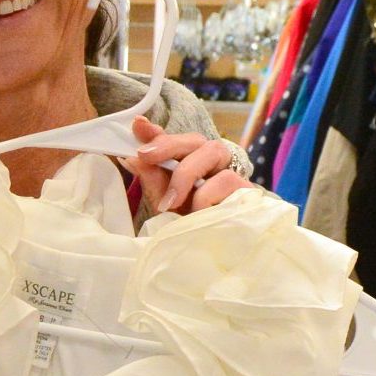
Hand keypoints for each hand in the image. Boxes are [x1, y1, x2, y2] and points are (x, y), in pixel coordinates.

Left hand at [127, 117, 253, 215]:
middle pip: (195, 139)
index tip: (138, 125)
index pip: (175, 139)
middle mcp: (213, 162)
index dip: (157, 131)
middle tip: (145, 157)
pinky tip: (198, 212)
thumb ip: (151, 177)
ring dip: (186, 176)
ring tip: (171, 204)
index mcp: (192, 161)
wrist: (216, 250)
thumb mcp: (163, 200)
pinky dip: (205, 196)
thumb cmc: (189, 221)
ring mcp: (232, 172)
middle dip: (168, 145)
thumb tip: (130, 157)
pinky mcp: (246, 188)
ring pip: (213, 151)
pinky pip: (226, 178)